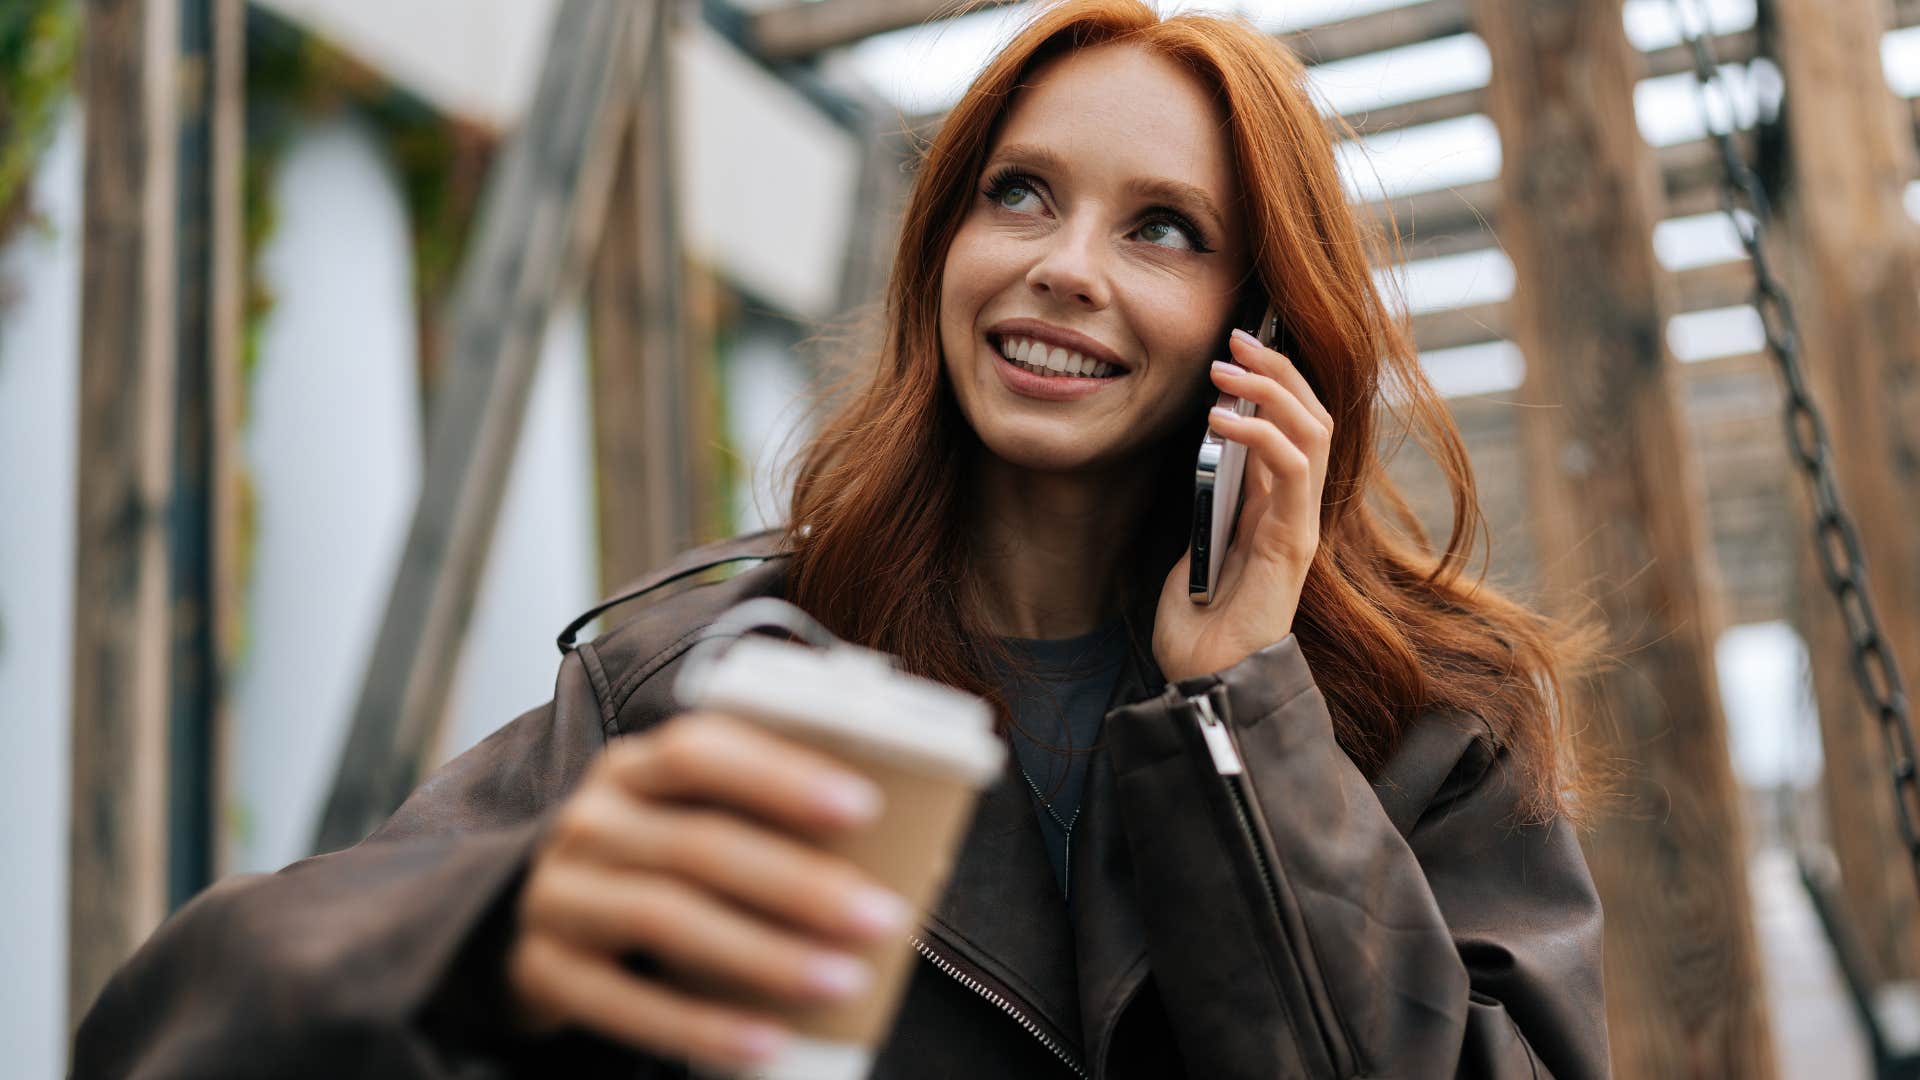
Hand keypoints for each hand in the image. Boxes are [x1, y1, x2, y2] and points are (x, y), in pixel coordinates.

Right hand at [506, 711, 912, 1070]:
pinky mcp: (541, 971)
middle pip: (698, 844)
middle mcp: (589, 820)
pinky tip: (768, 1042)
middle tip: (882, 916)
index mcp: (636, 767)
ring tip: (844, 980)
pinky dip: (701, 1025)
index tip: (865, 806)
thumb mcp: (698, 823)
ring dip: (765, 954)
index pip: (701, 749)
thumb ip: (776, 822)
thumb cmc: (661, 868)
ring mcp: (557, 894)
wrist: (542, 930)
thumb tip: (923, 853)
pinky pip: (622, 1003)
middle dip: (799, 883)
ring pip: (666, 917)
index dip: (782, 775)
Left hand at [1154, 329, 1331, 683]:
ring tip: (1227, 366)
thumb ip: (1208, 508)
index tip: (1234, 348)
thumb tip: (1204, 462)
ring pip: (1313, 430)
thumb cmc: (1196, 630)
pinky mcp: (1294, 543)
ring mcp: (1300, 525)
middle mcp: (1295, 511)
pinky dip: (1260, 433)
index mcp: (1273, 508)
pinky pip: (1293, 469)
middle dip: (1278, 368)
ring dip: (1272, 388)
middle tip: (1237, 337)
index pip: (1293, 427)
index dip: (1272, 382)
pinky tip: (1219, 420)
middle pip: (1312, 417)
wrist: (1205, 684)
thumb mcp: (1193, 550)